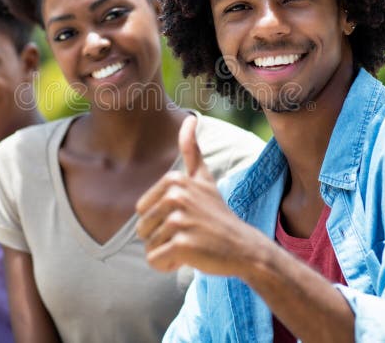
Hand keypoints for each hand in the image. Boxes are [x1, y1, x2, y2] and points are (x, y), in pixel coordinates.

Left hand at [135, 115, 262, 275]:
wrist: (243, 246)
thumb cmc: (217, 214)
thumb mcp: (204, 178)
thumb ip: (191, 149)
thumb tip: (189, 118)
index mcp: (174, 180)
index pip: (141, 211)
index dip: (160, 221)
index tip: (186, 218)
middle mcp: (176, 196)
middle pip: (141, 228)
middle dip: (161, 238)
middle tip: (190, 234)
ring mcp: (179, 220)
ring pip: (148, 246)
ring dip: (166, 252)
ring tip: (191, 244)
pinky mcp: (182, 244)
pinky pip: (155, 260)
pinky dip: (167, 265)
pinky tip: (189, 258)